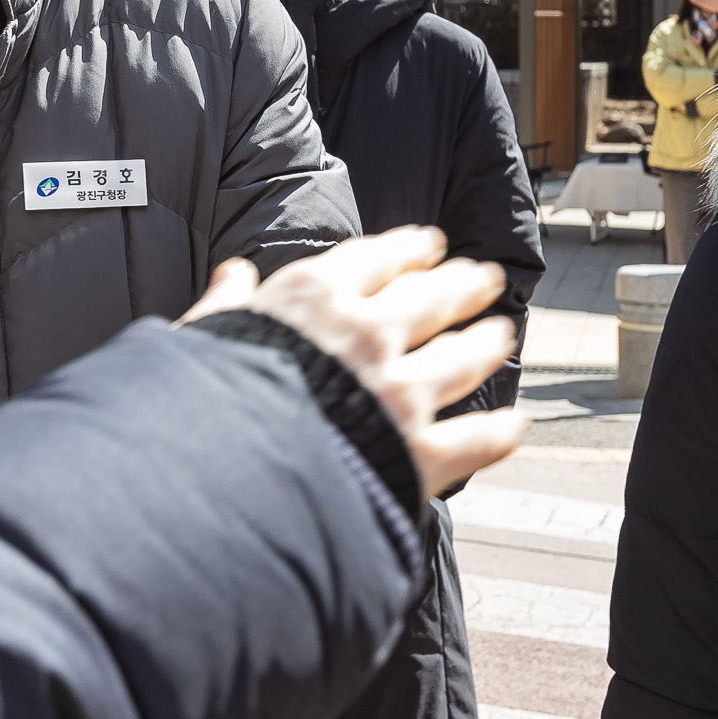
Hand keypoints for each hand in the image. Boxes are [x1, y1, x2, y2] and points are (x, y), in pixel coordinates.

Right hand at [180, 226, 527, 497]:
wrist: (220, 474)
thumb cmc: (202, 402)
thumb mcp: (203, 336)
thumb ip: (228, 303)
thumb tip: (234, 272)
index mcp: (312, 299)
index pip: (374, 259)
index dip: (408, 248)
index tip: (430, 244)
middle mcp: (367, 336)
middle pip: (432, 298)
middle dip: (463, 284)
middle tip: (482, 278)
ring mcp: (399, 394)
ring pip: (463, 358)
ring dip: (486, 344)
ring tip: (500, 334)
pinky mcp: (418, 453)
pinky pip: (476, 439)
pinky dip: (500, 432)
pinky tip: (515, 424)